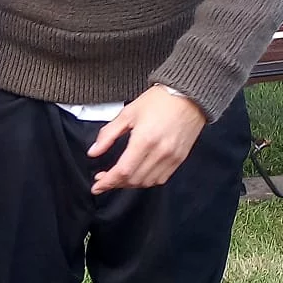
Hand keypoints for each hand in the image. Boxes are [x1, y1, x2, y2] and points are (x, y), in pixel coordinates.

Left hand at [88, 85, 205, 193]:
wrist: (188, 95)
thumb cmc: (159, 101)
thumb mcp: (128, 113)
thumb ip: (108, 134)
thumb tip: (94, 151)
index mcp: (144, 140)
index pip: (123, 171)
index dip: (108, 182)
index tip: (97, 187)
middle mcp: (160, 152)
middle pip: (134, 180)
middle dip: (116, 183)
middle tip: (104, 179)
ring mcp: (172, 157)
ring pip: (147, 182)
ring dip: (130, 184)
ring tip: (119, 177)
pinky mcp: (180, 159)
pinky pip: (161, 178)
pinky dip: (147, 181)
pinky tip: (138, 175)